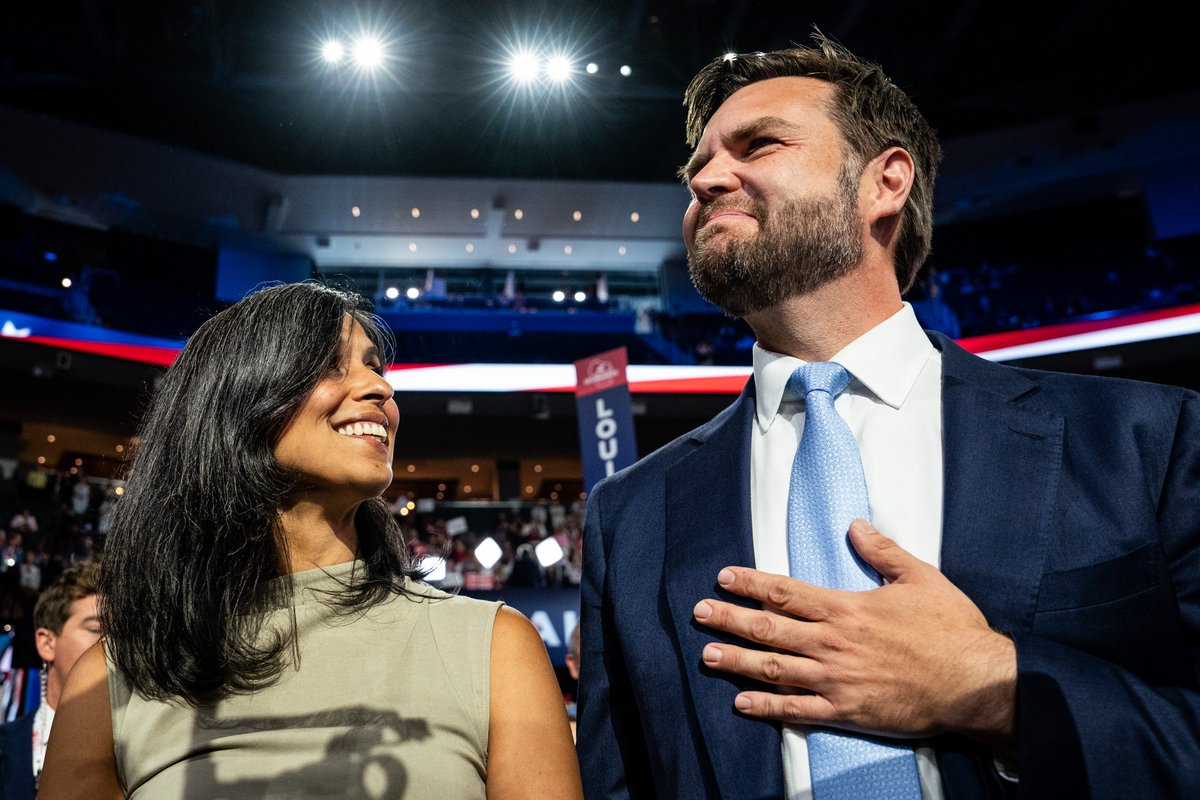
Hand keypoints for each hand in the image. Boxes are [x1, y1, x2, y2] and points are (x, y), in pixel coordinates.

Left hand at [693, 520, 1016, 749]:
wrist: (975, 683)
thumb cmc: (951, 629)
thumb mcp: (920, 577)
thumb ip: (882, 551)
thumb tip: (855, 526)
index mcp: (847, 608)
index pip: (786, 592)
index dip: (751, 583)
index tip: (723, 577)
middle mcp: (833, 643)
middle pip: (769, 628)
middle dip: (729, 619)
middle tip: (699, 613)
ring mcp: (836, 680)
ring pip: (774, 668)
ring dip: (737, 661)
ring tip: (707, 655)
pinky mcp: (846, 712)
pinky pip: (798, 710)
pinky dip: (767, 707)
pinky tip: (742, 704)